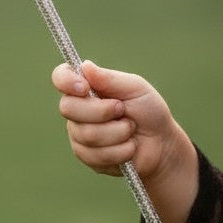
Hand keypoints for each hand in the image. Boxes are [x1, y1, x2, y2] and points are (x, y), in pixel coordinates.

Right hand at [52, 60, 194, 184]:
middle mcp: (77, 110)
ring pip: (86, 134)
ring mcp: (79, 134)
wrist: (161, 144)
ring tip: (130, 130)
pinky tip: (129, 148)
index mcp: (86, 87)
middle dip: (102, 111)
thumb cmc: (149, 111)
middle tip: (123, 110)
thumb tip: (85, 66)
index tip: (85, 87)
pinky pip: (96, 155)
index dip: (66, 81)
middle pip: (68, 108)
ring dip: (118, 132)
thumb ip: (110, 79)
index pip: (61, 77)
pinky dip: (120, 151)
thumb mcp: (135, 88)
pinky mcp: (87, 156)